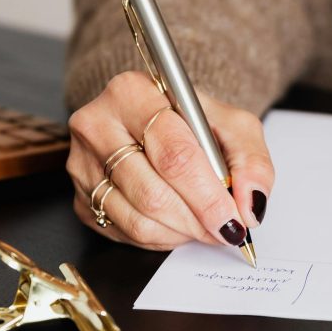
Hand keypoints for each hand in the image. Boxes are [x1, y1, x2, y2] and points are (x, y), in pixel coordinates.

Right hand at [66, 71, 273, 250]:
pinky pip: (124, 232)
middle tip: (225, 230)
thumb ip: (251, 160)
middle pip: (152, 191)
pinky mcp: (80, 196)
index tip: (234, 219)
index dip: (208, 195)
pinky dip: (160, 237)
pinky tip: (176, 222)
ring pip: (137, 218)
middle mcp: (97, 124)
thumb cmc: (191, 121)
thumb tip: (250, 204)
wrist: (154, 120)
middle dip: (197, 220)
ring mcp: (82, 163)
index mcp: (132, 92)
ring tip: (203, 224)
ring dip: (181, 232)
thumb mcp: (232, 124)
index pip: (174, 153)